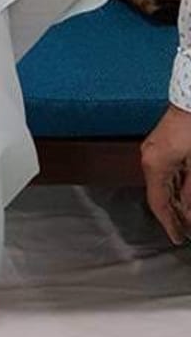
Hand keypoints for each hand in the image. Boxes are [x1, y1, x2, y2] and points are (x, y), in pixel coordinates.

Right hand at [141, 104, 190, 244]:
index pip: (158, 203)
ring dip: (176, 200)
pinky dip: (176, 185)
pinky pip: (166, 172)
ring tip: (189, 214)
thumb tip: (189, 213)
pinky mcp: (161, 144)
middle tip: (186, 230)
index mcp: (154, 165)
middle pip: (159, 194)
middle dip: (174, 214)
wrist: (190, 98)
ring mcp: (153, 150)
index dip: (169, 224)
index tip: (179, 238)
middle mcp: (149, 158)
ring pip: (163, 184)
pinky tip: (186, 192)